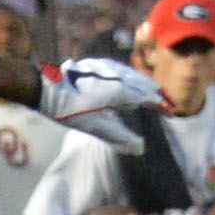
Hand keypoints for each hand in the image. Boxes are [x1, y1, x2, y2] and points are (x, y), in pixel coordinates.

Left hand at [39, 57, 160, 151]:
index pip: (148, 97)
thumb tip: (140, 149)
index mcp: (120, 90)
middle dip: (158, 93)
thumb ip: (119, 137)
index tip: (172, 112)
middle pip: (144, 84)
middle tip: (168, 103)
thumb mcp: (95, 127)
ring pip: (133, 75)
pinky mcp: (96, 65)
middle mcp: (117, 76)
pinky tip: (130, 78)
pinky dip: (132, 76)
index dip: (161, 105)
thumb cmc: (68, 110)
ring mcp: (106, 68)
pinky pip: (121, 69)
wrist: (43, 88)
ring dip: (146, 84)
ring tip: (154, 91)